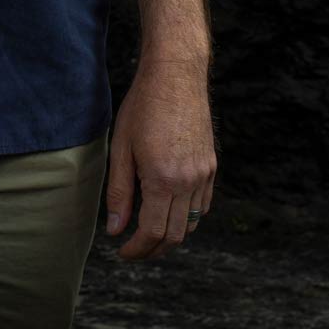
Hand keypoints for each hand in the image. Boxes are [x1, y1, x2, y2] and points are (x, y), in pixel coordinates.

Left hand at [105, 56, 215, 260]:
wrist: (176, 76)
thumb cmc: (143, 107)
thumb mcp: (121, 149)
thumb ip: (119, 193)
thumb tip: (116, 230)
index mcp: (163, 179)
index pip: (152, 232)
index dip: (137, 250)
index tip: (123, 252)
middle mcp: (189, 181)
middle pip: (175, 235)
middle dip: (153, 250)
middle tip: (133, 250)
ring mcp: (204, 174)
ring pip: (192, 223)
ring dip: (171, 235)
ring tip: (148, 233)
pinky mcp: (211, 165)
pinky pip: (202, 204)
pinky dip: (186, 216)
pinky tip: (168, 210)